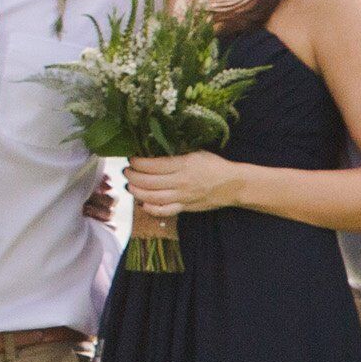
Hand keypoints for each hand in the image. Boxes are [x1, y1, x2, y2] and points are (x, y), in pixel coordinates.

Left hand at [124, 153, 246, 221]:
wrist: (233, 185)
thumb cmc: (215, 165)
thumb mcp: (196, 152)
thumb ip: (176, 153)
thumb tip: (155, 150)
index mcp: (183, 165)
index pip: (153, 165)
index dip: (138, 163)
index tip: (131, 159)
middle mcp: (181, 182)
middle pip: (149, 182)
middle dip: (133, 177)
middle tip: (127, 171)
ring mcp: (182, 197)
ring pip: (153, 197)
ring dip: (137, 192)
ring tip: (130, 186)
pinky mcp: (185, 207)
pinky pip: (164, 211)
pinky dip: (151, 209)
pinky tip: (143, 203)